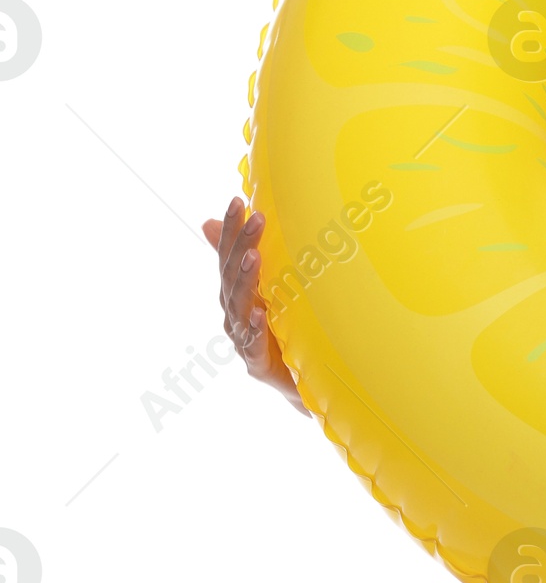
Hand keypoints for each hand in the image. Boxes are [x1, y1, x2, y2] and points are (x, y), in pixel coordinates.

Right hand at [201, 197, 305, 409]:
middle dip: (242, 245)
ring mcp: (242, 339)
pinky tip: (260, 312)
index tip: (237, 200)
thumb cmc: (281, 333)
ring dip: (246, 280)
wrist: (299, 382)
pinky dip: (255, 328)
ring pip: (238, 306)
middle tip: (255, 218)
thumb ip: (245, 260)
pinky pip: (253, 344)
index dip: (230, 229)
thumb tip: (210, 222)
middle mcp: (233, 314)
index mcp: (235, 295)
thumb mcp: (268, 292)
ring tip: (254, 256)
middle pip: (232, 275)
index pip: (228, 256)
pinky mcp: (256, 364)